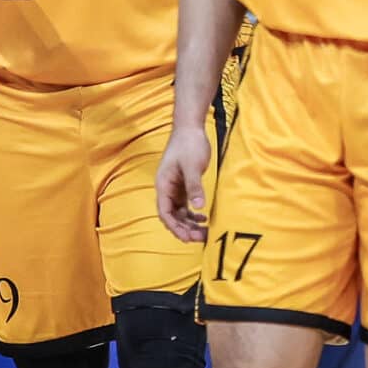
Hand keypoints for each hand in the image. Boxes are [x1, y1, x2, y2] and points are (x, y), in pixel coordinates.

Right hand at [155, 125, 212, 242]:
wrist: (190, 129)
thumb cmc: (189, 145)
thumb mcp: (192, 166)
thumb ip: (194, 186)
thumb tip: (198, 207)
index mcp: (163, 185)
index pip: (165, 212)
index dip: (174, 227)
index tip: (187, 237)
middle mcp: (167, 189)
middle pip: (172, 215)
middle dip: (184, 228)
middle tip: (200, 238)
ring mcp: (175, 188)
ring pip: (180, 212)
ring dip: (190, 223)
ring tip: (205, 232)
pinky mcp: (184, 185)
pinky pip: (186, 205)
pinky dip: (194, 213)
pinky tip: (204, 219)